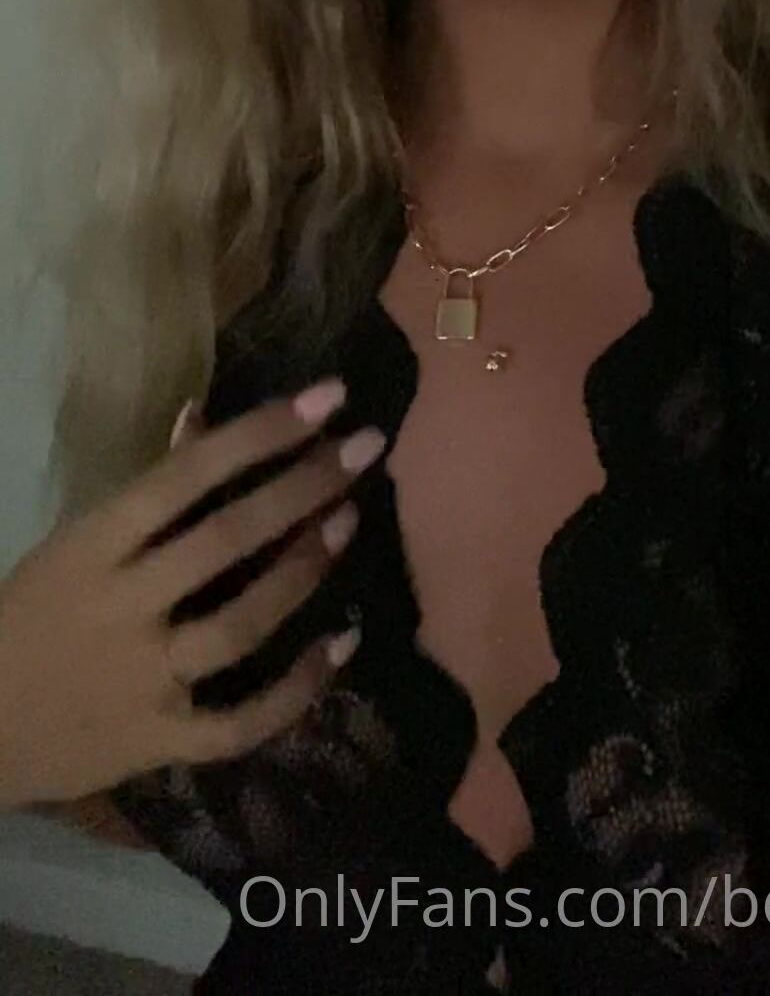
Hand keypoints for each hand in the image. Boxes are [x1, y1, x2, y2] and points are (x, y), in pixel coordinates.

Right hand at [0, 378, 384, 807]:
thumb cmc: (32, 615)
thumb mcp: (74, 543)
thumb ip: (146, 489)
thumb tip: (202, 413)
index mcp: (94, 546)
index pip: (187, 476)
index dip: (261, 433)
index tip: (328, 397)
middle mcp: (122, 608)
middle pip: (226, 540)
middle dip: (304, 486)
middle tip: (366, 447)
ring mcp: (143, 679)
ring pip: (241, 623)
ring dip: (304, 569)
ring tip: (352, 520)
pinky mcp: (160, 742)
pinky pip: (242, 721)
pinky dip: (299, 686)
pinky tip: (345, 641)